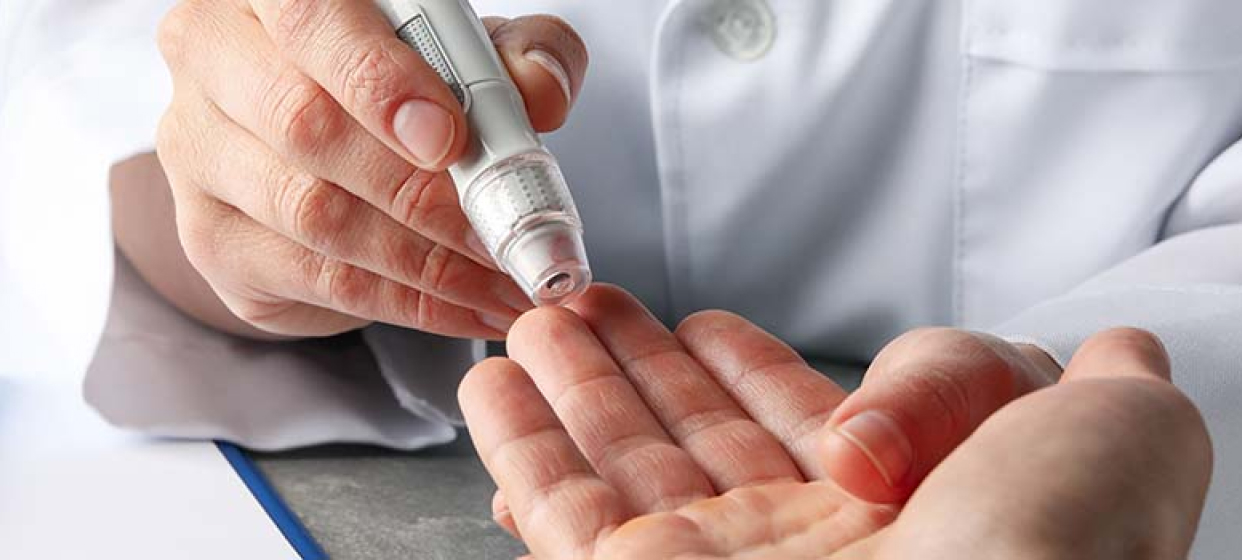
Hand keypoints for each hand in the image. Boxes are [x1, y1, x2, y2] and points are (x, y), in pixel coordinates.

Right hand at [154, 0, 587, 337]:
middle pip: (305, 125)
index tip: (448, 138)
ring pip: (312, 215)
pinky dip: (408, 301)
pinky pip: (317, 278)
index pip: (309, 20)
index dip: (379, 81)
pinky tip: (468, 306)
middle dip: (418, 190)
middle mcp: (213, 59)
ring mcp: (198, 153)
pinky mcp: (213, 239)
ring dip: (425, 260)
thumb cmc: (394, 84)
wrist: (318, 156)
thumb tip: (543, 95)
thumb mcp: (466, 51)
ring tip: (503, 279)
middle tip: (498, 231)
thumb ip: (515, 55)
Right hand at [460, 286, 1209, 557]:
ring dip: (567, 388)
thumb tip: (1117, 350)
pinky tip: (497, 387)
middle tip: (584, 304)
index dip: (743, 369)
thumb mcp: (1111, 443)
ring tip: (531, 323)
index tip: (701, 323)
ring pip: (614, 466)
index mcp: (896, 525)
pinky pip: (558, 509)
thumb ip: (1106, 390)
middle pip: (688, 441)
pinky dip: (520, 444)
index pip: (798, 426)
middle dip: (633, 365)